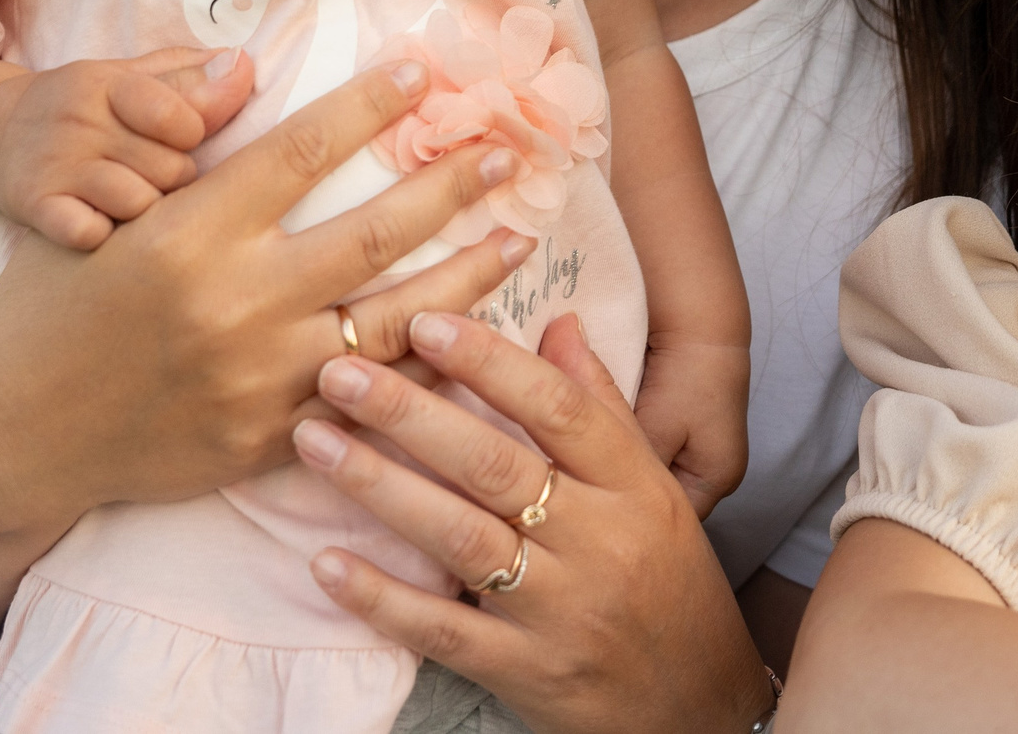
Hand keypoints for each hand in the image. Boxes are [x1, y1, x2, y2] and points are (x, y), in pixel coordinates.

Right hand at [0, 46, 253, 248]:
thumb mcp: (131, 82)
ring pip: (138, 202)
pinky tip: (105, 231)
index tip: (184, 141)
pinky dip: (103, 236)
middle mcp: (78, 120)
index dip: (193, 136)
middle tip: (159, 180)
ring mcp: (53, 163)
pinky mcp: (33, 204)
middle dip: (176, 180)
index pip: (177, 115)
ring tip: (138, 209)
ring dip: (147, 214)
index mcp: (109, 83)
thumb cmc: (88, 111)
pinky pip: (88, 231)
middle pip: (168, 167)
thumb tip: (244, 65)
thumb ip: (189, 78)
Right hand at [0, 60, 541, 530]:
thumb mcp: (100, 213)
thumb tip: (249, 73)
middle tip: (508, 154)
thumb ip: (182, 156)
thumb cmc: (49, 305)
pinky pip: (371, 401)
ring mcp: (260, 379)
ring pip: (396, 322)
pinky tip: (470, 341)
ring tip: (518, 240)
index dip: (369, 105)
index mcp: (191, 234)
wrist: (10, 435)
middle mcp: (235, 303)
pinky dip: (426, 371)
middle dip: (453, 187)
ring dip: (468, 278)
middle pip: (375, 232)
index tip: (423, 72)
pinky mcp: (269, 439)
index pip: (302, 151)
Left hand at [296, 312, 776, 733]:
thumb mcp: (657, 491)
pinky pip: (444, 631)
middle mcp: (600, 543)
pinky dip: (383, 598)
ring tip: (316, 441)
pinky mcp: (525, 672)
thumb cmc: (672, 586)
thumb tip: (559, 323)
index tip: (423, 323)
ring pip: (460, 538)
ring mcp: (560, 612)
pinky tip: (328, 564)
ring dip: (380, 487)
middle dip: (410, 413)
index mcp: (635, 486)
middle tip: (339, 372)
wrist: (701, 707)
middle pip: (495, 465)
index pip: (558, 409)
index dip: (489, 361)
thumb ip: (602, 408)